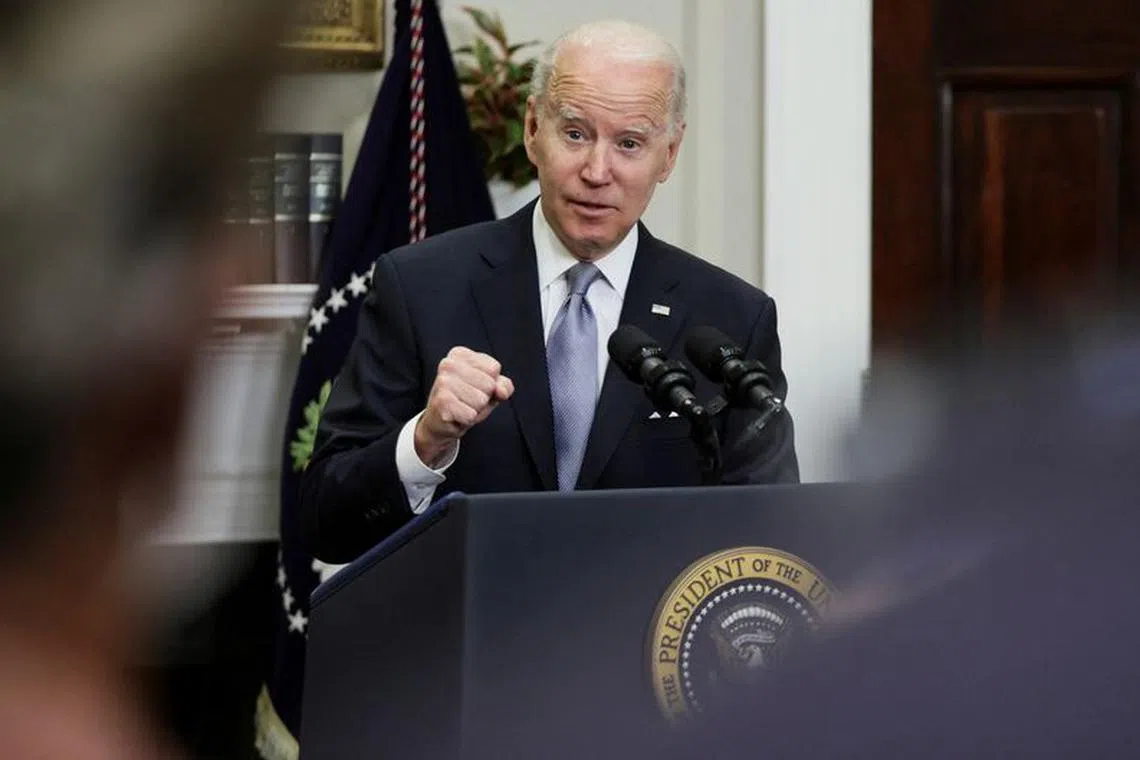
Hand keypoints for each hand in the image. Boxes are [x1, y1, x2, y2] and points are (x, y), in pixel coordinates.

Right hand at [415, 347, 513, 464]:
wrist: (440, 421)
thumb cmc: (467, 400)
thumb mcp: (490, 389)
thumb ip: (504, 385)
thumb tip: (501, 391)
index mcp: (459, 354)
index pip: (494, 368)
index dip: (491, 383)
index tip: (474, 386)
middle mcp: (448, 364)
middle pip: (489, 385)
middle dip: (483, 398)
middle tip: (467, 400)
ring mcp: (443, 382)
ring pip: (481, 401)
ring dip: (475, 410)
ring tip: (462, 407)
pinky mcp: (441, 402)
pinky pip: (471, 415)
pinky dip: (467, 420)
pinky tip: (456, 416)